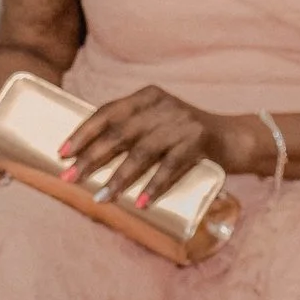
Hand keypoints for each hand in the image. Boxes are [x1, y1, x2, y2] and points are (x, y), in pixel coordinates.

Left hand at [59, 87, 248, 206]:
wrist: (236, 138)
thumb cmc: (186, 137)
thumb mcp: (158, 124)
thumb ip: (131, 131)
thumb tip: (88, 157)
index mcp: (146, 97)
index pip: (107, 112)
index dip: (83, 132)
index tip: (62, 152)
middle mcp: (162, 105)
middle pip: (120, 133)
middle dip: (92, 157)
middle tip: (71, 179)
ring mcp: (182, 122)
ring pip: (142, 152)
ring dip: (119, 178)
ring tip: (101, 197)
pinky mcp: (200, 141)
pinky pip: (172, 166)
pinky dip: (154, 186)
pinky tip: (140, 202)